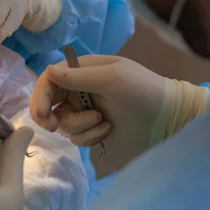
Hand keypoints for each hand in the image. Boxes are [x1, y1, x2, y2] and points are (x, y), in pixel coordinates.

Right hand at [30, 56, 167, 168]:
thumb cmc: (142, 90)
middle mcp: (78, 90)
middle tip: (52, 126)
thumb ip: (77, 77)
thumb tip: (47, 71)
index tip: (42, 113)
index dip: (40, 95)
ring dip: (80, 125)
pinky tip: (107, 131)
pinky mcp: (92, 130)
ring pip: (63, 122)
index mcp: (80, 71)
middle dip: (47, 115)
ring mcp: (84, 111)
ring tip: (102, 122)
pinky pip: (77, 137)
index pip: (49, 79)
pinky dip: (90, 136)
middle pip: (48, 102)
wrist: (168, 117)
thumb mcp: (110, 78)